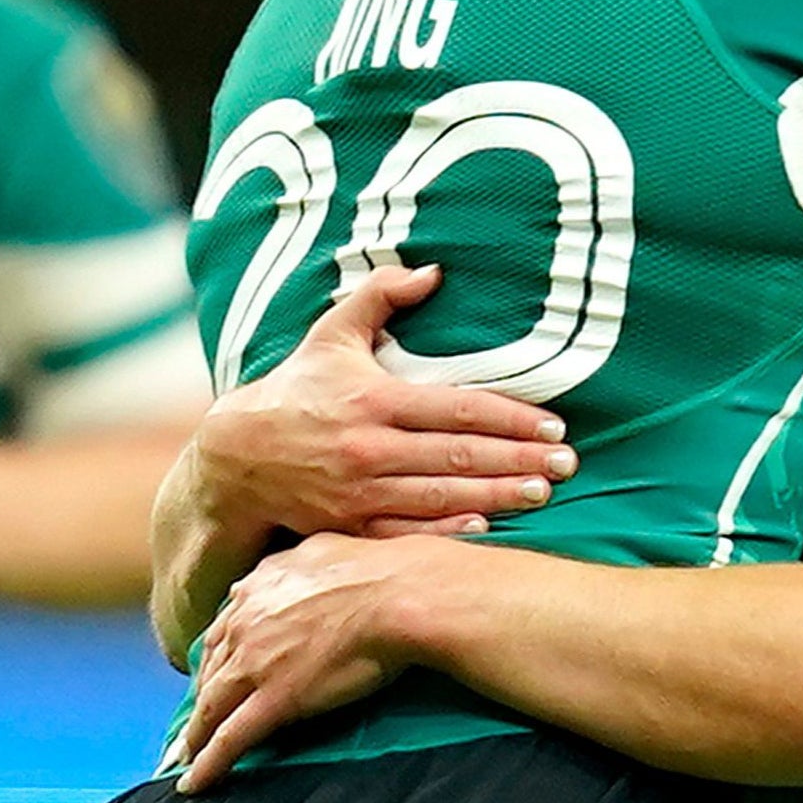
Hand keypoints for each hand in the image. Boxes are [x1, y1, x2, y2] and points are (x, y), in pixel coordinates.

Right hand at [150, 265, 573, 658]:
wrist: (235, 459)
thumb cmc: (295, 390)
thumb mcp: (331, 335)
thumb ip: (379, 295)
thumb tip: (432, 270)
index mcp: (373, 398)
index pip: (458, 409)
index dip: (511, 418)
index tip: (553, 425)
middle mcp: (369, 447)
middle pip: (459, 456)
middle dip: (519, 461)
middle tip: (567, 465)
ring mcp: (359, 492)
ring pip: (442, 496)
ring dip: (498, 495)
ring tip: (543, 493)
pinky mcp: (348, 526)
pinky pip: (407, 532)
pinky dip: (447, 531)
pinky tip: (487, 528)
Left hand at [169, 533, 456, 790]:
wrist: (398, 594)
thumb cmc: (379, 569)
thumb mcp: (325, 549)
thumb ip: (300, 562)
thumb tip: (302, 563)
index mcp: (259, 586)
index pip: (226, 627)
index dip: (218, 654)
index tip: (215, 671)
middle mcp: (246, 622)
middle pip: (212, 667)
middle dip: (201, 695)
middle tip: (195, 718)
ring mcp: (255, 664)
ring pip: (211, 706)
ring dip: (194, 735)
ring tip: (184, 757)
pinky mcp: (273, 700)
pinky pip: (230, 738)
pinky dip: (208, 764)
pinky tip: (194, 784)